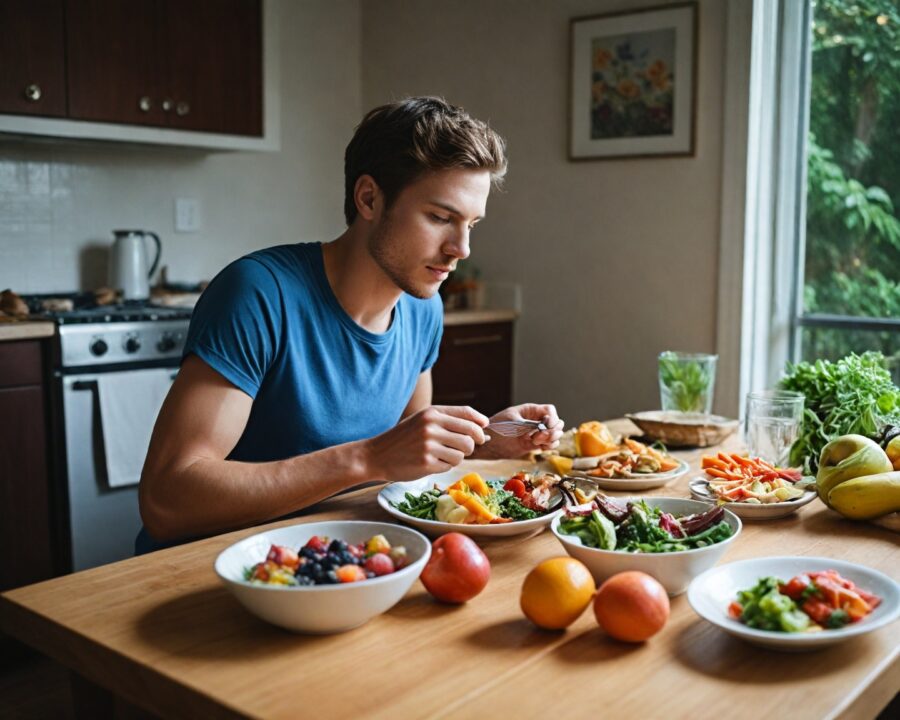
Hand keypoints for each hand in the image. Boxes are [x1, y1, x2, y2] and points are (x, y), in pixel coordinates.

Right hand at [365, 405, 488, 480]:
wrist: (376, 455)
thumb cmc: (403, 438)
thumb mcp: (423, 421)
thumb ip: (450, 422)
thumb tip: (483, 432)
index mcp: (432, 412)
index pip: (467, 413)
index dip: (480, 423)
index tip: (484, 429)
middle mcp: (431, 426)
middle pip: (470, 436)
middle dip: (472, 444)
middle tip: (465, 448)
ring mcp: (429, 444)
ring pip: (463, 453)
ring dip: (457, 457)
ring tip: (442, 455)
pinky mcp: (426, 462)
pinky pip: (450, 465)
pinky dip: (445, 466)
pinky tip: (431, 463)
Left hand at [478, 403, 563, 458]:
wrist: (488, 444)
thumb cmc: (497, 429)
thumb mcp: (513, 423)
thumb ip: (530, 424)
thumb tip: (545, 427)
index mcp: (530, 410)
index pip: (550, 410)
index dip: (552, 418)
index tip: (547, 427)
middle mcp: (536, 420)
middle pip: (557, 422)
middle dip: (552, 431)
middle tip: (538, 438)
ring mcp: (536, 432)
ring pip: (556, 434)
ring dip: (551, 439)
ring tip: (536, 442)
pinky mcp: (535, 444)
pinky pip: (550, 444)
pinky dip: (550, 446)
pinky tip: (540, 448)